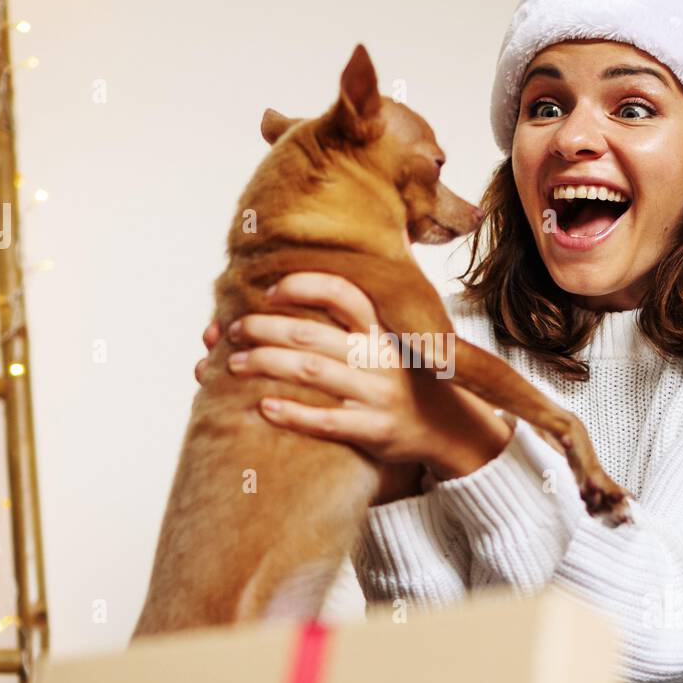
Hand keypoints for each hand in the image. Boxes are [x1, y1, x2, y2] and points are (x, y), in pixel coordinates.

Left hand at [195, 273, 512, 496]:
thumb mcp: (401, 337)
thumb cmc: (408, 378)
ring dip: (266, 365)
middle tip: (233, 331)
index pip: (342, 293)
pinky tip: (263, 409)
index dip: (301, 286)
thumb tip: (371, 252)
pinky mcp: (375, 430)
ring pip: (312, 373)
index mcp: (382, 330)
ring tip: (232, 365)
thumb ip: (374, 306)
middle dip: (264, 329)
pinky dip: (293, 414)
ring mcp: (378, 394)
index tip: (268, 292)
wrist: (449, 428)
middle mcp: (380, 357)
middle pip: (312, 334)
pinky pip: (327, 422)